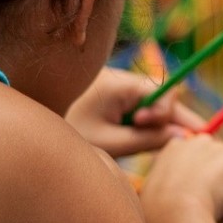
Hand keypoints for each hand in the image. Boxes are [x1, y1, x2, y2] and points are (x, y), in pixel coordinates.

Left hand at [64, 66, 204, 157]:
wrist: (38, 131)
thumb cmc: (72, 134)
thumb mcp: (111, 143)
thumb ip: (147, 140)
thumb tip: (183, 138)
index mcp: (122, 84)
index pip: (166, 91)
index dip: (166, 113)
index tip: (145, 128)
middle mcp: (124, 78)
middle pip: (163, 95)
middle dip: (166, 120)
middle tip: (161, 144)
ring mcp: (119, 84)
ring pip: (152, 101)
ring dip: (152, 123)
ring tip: (131, 141)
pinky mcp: (113, 93)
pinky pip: (139, 104)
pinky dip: (140, 122)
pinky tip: (126, 137)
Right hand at [141, 134, 222, 222]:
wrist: (171, 213)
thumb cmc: (159, 214)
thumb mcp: (160, 196)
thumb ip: (177, 190)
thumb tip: (192, 202)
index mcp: (174, 149)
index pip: (199, 166)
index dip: (200, 188)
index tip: (192, 205)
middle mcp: (197, 141)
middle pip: (221, 173)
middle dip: (218, 192)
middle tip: (201, 212)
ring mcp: (218, 148)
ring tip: (205, 211)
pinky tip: (219, 210)